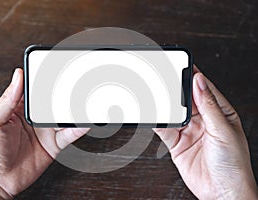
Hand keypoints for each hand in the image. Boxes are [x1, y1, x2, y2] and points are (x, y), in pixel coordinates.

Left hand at [0, 68, 88, 198]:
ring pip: (64, 117)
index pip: (35, 90)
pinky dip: (79, 128)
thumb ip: (7, 100)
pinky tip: (86, 121)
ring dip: (75, 110)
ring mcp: (46, 131)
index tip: (56, 70)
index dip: (45, 80)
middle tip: (76, 84)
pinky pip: (70, 134)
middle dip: (65, 93)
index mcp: (18, 108)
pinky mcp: (54, 145)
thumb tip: (18, 76)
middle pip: (54, 102)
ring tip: (85, 101)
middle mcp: (35, 118)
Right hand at [154, 66, 257, 198]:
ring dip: (165, 105)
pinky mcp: (177, 143)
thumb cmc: (233, 165)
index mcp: (220, 113)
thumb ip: (209, 106)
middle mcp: (204, 120)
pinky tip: (154, 115)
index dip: (193, 77)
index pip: (205, 89)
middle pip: (186, 99)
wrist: (222, 192)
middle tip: (164, 78)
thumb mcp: (223, 130)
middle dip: (176, 89)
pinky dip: (158, 122)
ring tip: (156, 95)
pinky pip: (164, 128)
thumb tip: (199, 82)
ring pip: (173, 112)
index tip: (182, 66)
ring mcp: (189, 131)